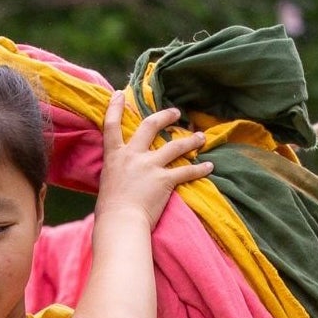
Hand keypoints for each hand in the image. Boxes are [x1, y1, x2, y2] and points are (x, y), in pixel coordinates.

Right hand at [95, 92, 211, 229]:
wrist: (120, 223)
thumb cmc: (109, 211)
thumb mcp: (107, 183)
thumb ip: (116, 172)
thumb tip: (120, 174)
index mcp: (115, 156)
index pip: (112, 125)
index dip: (115, 107)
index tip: (120, 94)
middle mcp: (133, 155)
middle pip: (150, 125)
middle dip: (165, 116)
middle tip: (176, 113)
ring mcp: (150, 166)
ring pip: (175, 146)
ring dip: (190, 140)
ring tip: (201, 137)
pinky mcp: (165, 180)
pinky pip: (186, 171)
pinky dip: (200, 169)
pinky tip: (209, 166)